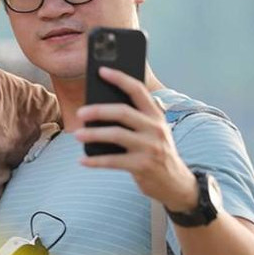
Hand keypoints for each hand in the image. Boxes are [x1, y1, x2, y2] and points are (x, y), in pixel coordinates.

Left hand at [73, 67, 197, 211]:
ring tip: (77, 135)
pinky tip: (82, 160)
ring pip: (116, 135)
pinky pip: (113, 161)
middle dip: (98, 110)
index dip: (120, 78)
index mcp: (156, 116)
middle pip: (123, 112)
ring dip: (93, 134)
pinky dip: (95, 161)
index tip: (102, 70)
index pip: (138, 90)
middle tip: (80, 112)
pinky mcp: (142, 166)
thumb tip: (100, 106)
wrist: (176, 184)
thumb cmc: (156, 152)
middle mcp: (155, 129)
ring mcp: (150, 148)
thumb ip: (136, 118)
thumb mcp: (153, 131)